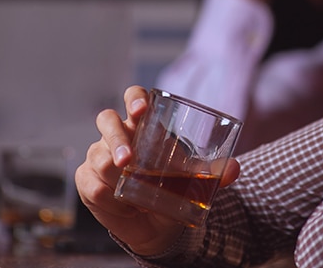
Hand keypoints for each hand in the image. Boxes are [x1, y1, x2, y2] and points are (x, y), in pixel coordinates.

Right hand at [75, 86, 240, 255]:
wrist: (157, 225)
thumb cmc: (172, 189)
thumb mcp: (194, 180)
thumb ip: (214, 174)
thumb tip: (235, 168)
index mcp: (142, 124)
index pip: (133, 97)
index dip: (134, 98)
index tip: (142, 109)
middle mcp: (116, 135)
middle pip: (106, 120)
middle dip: (116, 139)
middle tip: (128, 161)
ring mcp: (97, 156)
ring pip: (98, 158)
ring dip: (115, 177)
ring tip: (135, 195)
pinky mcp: (87, 180)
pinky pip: (92, 186)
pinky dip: (109, 198)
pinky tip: (124, 206)